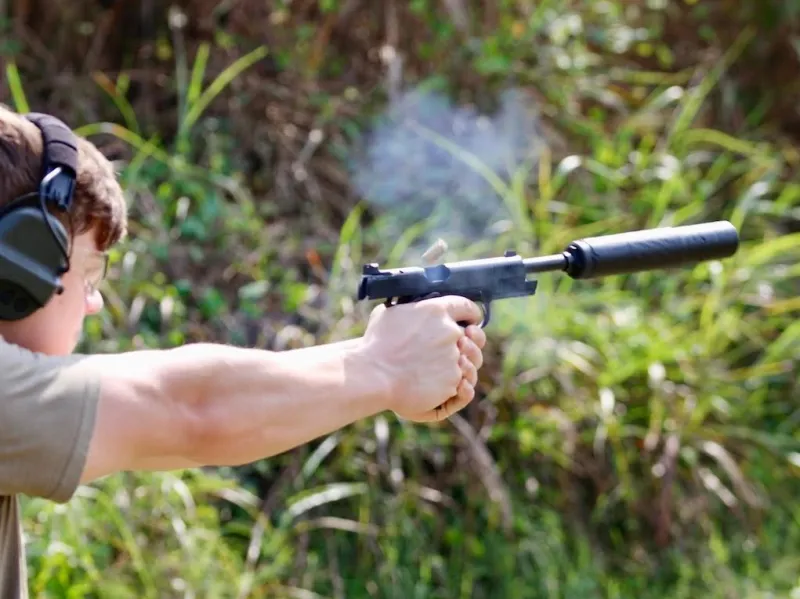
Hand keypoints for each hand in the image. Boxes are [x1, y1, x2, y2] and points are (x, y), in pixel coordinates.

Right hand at [360, 296, 486, 421]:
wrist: (374, 375)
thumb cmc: (376, 344)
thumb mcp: (390, 313)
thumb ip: (411, 309)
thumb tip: (415, 307)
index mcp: (436, 310)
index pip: (466, 306)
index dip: (471, 314)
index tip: (472, 320)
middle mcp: (450, 331)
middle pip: (471, 336)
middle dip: (466, 342)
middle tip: (455, 349)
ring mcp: (454, 357)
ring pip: (467, 360)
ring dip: (457, 364)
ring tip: (440, 370)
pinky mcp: (453, 380)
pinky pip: (460, 381)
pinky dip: (451, 384)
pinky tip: (437, 384)